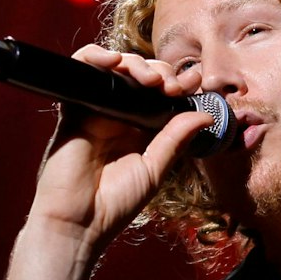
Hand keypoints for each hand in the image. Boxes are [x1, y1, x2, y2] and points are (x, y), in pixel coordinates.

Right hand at [28, 45, 210, 250]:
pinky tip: (114, 62)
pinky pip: (81, 70)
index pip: (163, 95)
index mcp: (142, 131)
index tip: (195, 81)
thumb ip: (177, 139)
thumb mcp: (155, 169)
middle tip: (171, 85)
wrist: (78, 222)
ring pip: (116, 68)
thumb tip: (206, 114)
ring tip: (150, 79)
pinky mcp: (74, 107)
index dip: (179, 82)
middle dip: (161, 71)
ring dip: (136, 63)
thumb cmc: (115, 204)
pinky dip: (95, 57)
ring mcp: (97, 110)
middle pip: (141, 76)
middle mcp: (120, 117)